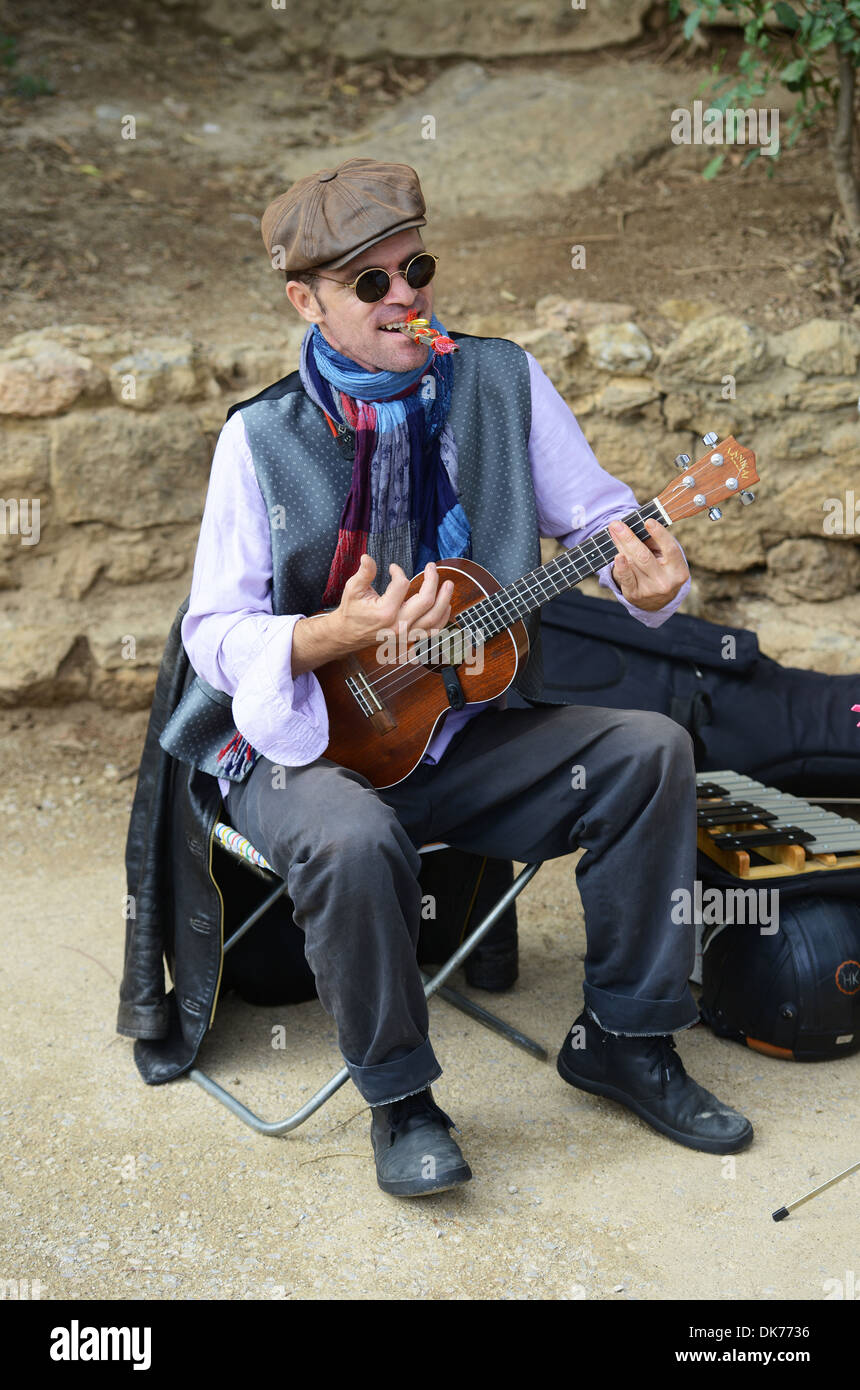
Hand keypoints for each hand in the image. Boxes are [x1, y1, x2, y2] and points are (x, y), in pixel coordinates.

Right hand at [332, 554, 453, 652]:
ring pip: (434, 618)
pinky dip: (442, 619)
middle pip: (426, 601)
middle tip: (432, 567)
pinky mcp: (408, 638)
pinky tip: (446, 606)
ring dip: (445, 599)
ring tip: (449, 584)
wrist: (347, 634)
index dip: (399, 572)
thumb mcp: (353, 589)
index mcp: (385, 612)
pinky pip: (432, 631)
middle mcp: (398, 624)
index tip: (394, 568)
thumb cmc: (351, 611)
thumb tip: (368, 557)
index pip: (402, 585)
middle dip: (432, 581)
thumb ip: (364, 573)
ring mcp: (405, 633)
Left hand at [608, 518, 688, 611]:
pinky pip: (626, 579)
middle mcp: (665, 582)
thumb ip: (656, 543)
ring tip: (613, 531)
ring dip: (620, 545)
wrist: (657, 601)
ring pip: (633, 563)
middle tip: (617, 524)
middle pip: (645, 556)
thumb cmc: (661, 570)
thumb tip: (638, 526)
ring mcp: (650, 590)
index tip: (648, 521)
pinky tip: (617, 556)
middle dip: (629, 538)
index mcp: (678, 571)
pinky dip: (621, 567)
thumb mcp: (666, 558)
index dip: (660, 535)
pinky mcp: (635, 595)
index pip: (671, 549)